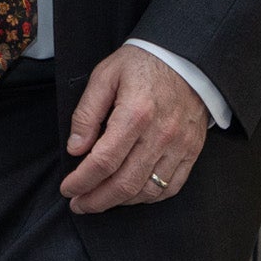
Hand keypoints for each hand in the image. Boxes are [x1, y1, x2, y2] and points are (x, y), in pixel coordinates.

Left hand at [60, 46, 210, 212]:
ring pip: (147, 191)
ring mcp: (179, 145)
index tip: (68, 189)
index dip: (82, 181)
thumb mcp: (105, 76)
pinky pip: (172, 187)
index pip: (103, 161)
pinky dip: (149, 197)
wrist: (186, 57)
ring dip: (120, 202)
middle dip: (96, 200)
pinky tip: (132, 195)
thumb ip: (87, 113)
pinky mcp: (192, 150)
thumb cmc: (142, 64)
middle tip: (79, 203)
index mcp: (135, 113)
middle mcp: (160, 134)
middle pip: (124, 183)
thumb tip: (76, 148)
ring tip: (101, 199)